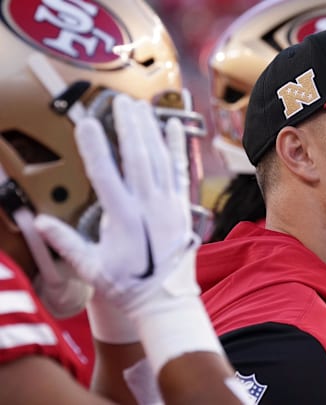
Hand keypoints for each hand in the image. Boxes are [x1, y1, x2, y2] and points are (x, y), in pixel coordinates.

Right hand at [34, 94, 197, 316]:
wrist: (168, 300)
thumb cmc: (129, 286)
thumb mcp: (92, 269)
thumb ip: (66, 244)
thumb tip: (38, 221)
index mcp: (124, 221)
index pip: (106, 177)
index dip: (95, 149)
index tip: (86, 123)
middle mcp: (150, 208)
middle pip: (138, 159)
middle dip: (128, 127)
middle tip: (119, 101)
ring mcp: (170, 205)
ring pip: (160, 160)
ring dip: (149, 131)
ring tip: (138, 106)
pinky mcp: (183, 207)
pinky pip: (181, 171)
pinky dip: (178, 147)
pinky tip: (174, 125)